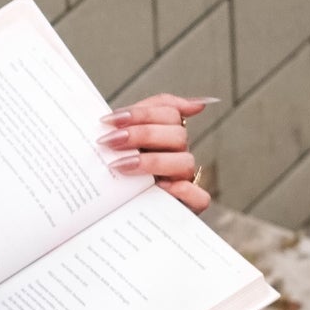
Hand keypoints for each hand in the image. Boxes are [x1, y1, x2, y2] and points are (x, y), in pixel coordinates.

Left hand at [98, 93, 215, 213]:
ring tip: (120, 165)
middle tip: (109, 142)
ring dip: (151, 162)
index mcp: (167, 134)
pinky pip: (200, 197)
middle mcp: (179, 154)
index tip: (108, 120)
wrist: (109, 209)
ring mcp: (185, 179)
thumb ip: (131, 118)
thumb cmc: (118, 170)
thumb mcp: (120, 141)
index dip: (141, 113)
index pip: (168, 111)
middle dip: (141, 134)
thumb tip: (174, 100)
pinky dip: (184, 192)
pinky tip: (160, 188)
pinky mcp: (188, 205)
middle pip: (177, 134)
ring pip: (185, 162)